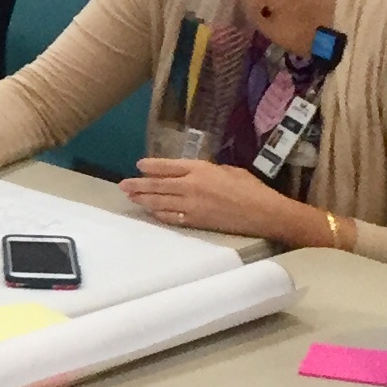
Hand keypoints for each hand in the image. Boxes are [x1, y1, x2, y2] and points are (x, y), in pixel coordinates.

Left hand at [120, 157, 303, 239]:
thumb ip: (206, 170)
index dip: (151, 166)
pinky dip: (158, 214)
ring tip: (131, 197)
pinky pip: (170, 217)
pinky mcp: (195, 221)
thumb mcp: (227, 170)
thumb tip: (193, 173)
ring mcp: (191, 205)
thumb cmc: (250, 188)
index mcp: (200, 169)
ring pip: (160, 202)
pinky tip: (150, 212)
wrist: (262, 212)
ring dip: (143, 199)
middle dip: (138, 184)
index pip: (168, 167)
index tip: (139, 165)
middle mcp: (191, 186)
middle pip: (158, 185)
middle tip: (123, 185)